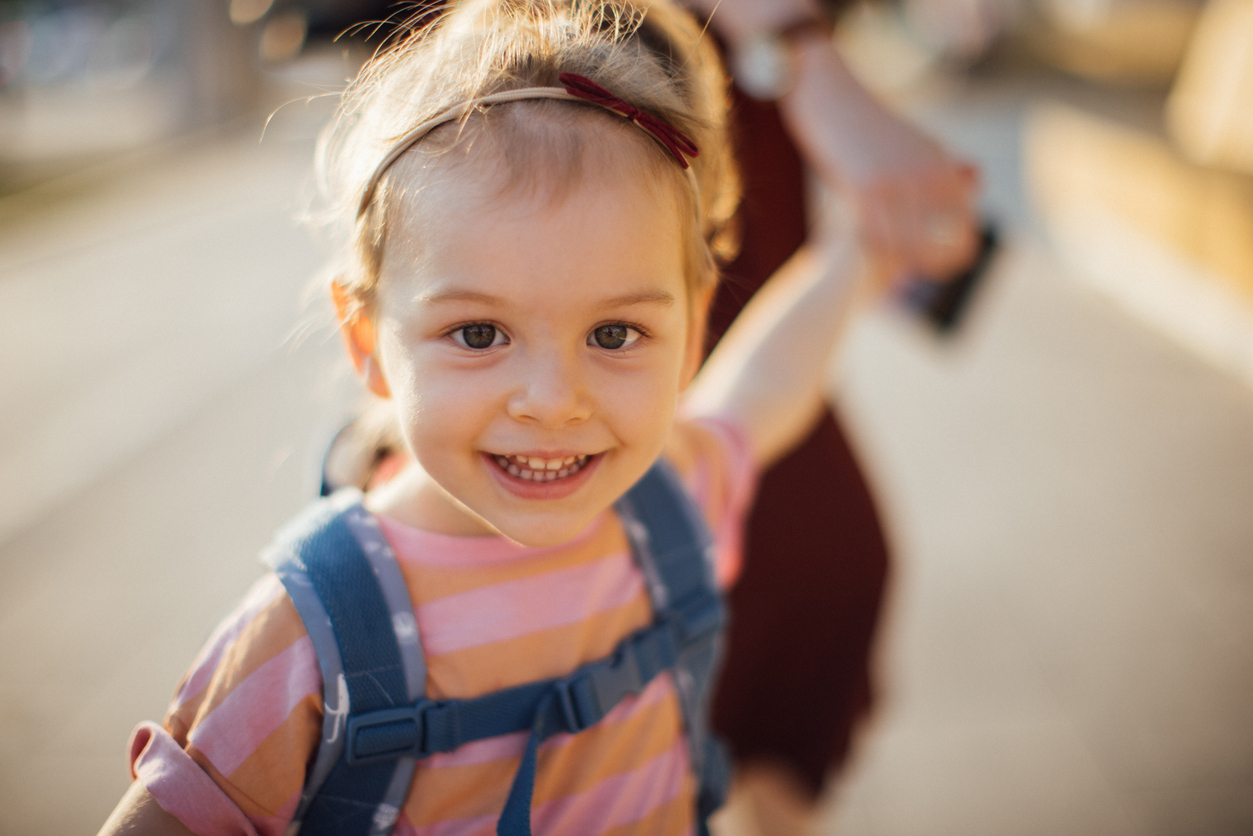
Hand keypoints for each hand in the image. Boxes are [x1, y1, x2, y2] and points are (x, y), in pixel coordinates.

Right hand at [779, 33, 980, 280]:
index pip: (964, 231)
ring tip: (890, 279)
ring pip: (904, 246)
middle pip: (936, 246)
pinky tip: (869, 262)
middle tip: (910, 282)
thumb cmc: (878, 129)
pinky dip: (875, 255)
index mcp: (944, 171)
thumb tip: (978, 179)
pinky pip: (875, 236)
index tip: (941, 271)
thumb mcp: (923, 142)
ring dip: (898, 268)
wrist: (835, 103)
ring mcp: (895, 185)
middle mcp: (926, 178)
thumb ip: (951, 166)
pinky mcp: (864, 189)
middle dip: (926, 270)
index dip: (956, 258)